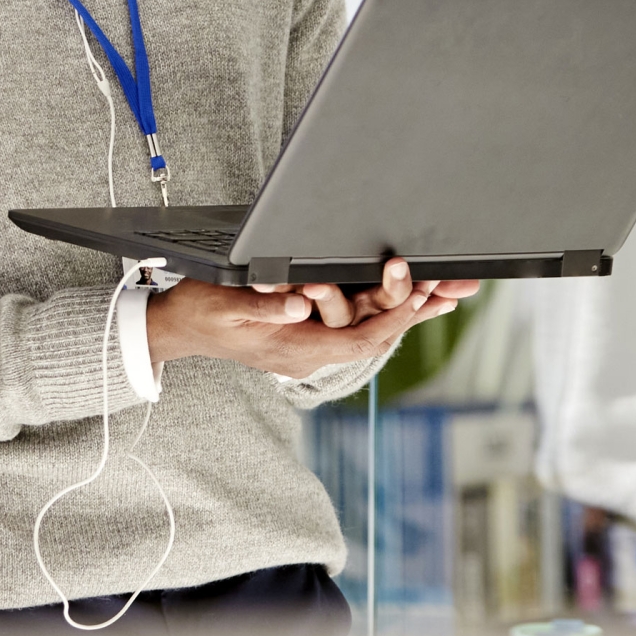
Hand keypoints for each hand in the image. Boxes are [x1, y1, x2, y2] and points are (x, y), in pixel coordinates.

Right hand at [145, 259, 473, 377]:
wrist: (181, 327)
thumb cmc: (201, 314)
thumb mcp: (226, 306)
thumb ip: (264, 304)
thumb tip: (300, 301)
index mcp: (296, 349)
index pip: (358, 339)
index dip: (392, 320)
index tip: (420, 297)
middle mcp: (312, 350)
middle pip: (375, 330)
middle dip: (415, 308)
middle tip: (453, 286)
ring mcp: (313, 341)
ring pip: (372, 324)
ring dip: (411, 306)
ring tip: (449, 287)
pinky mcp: (312, 328)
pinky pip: (358, 321)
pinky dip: (389, 307)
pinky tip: (417, 296)